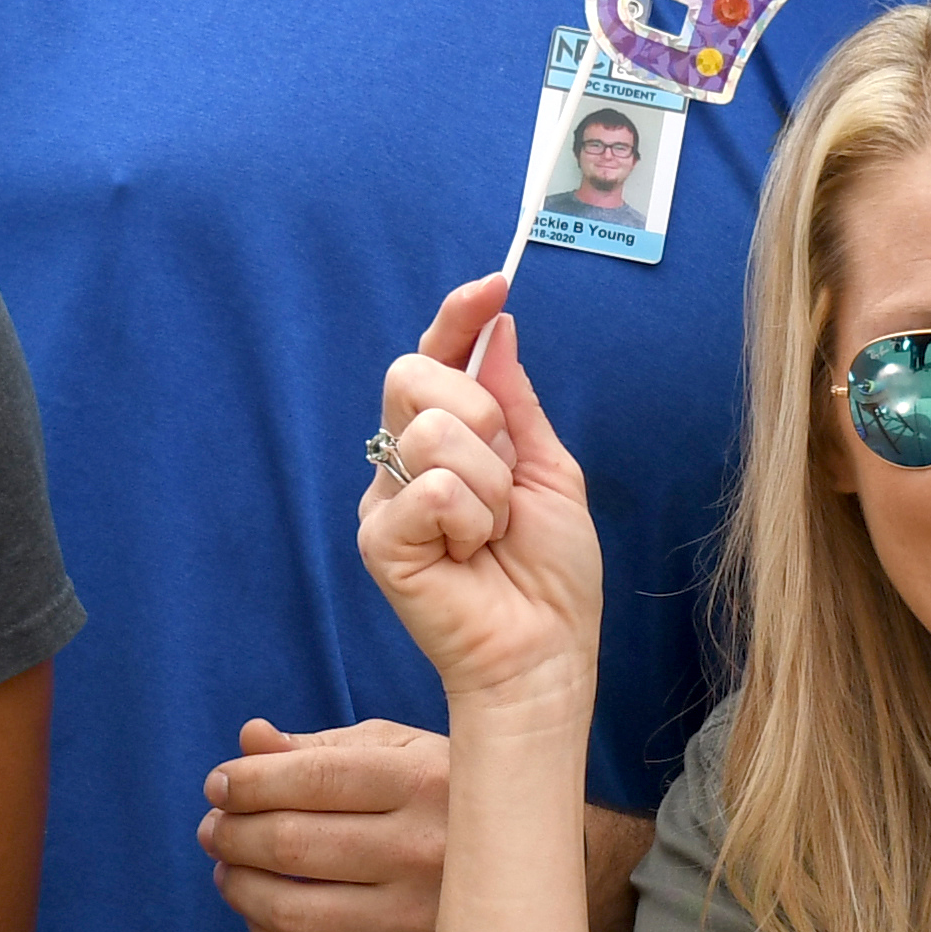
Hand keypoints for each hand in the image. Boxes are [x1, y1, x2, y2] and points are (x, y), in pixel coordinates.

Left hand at [198, 717, 450, 931]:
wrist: (535, 873)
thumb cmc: (448, 797)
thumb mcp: (400, 751)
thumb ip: (320, 747)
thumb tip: (248, 740)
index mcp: (425, 782)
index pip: (311, 779)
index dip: (247, 782)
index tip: (219, 785)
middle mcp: (425, 851)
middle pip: (293, 844)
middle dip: (232, 833)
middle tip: (214, 828)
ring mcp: (417, 919)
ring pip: (294, 912)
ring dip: (240, 889)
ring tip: (228, 869)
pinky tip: (261, 920)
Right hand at [359, 279, 603, 726]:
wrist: (546, 648)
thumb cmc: (550, 573)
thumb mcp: (550, 470)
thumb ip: (516, 402)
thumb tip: (499, 327)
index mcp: (449, 436)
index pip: (436, 355)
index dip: (457, 316)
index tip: (495, 283)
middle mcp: (406, 459)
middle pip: (414, 373)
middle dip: (481, 413)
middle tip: (507, 475)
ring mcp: (386, 498)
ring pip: (433, 431)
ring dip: (490, 485)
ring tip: (493, 531)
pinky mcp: (379, 539)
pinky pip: (429, 488)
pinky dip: (471, 519)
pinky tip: (470, 554)